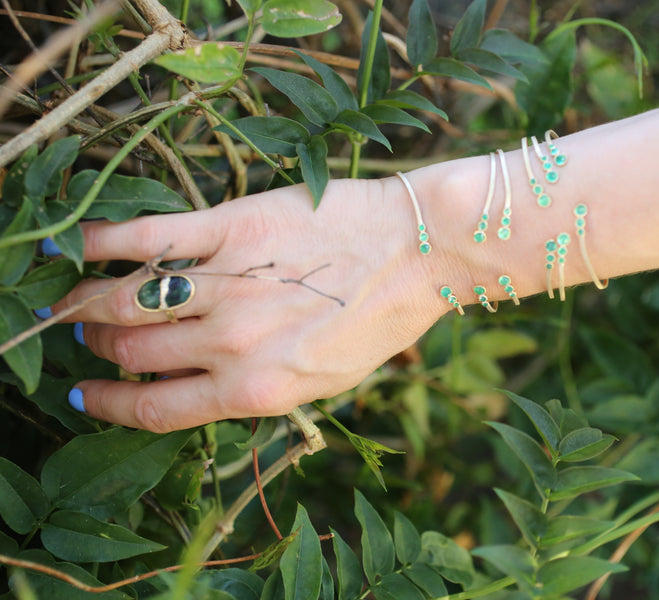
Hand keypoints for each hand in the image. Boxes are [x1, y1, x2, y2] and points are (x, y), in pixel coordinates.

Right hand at [54, 178, 444, 431]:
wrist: (419, 251)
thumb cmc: (379, 319)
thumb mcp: (325, 380)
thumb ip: (259, 387)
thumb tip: (197, 381)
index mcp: (257, 390)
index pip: (156, 408)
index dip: (110, 403)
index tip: (85, 393)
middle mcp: (234, 344)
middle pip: (134, 350)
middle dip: (99, 345)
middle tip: (85, 333)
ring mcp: (230, 284)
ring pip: (128, 299)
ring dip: (88, 302)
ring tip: (71, 299)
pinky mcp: (234, 228)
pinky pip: (148, 236)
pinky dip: (103, 241)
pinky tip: (77, 244)